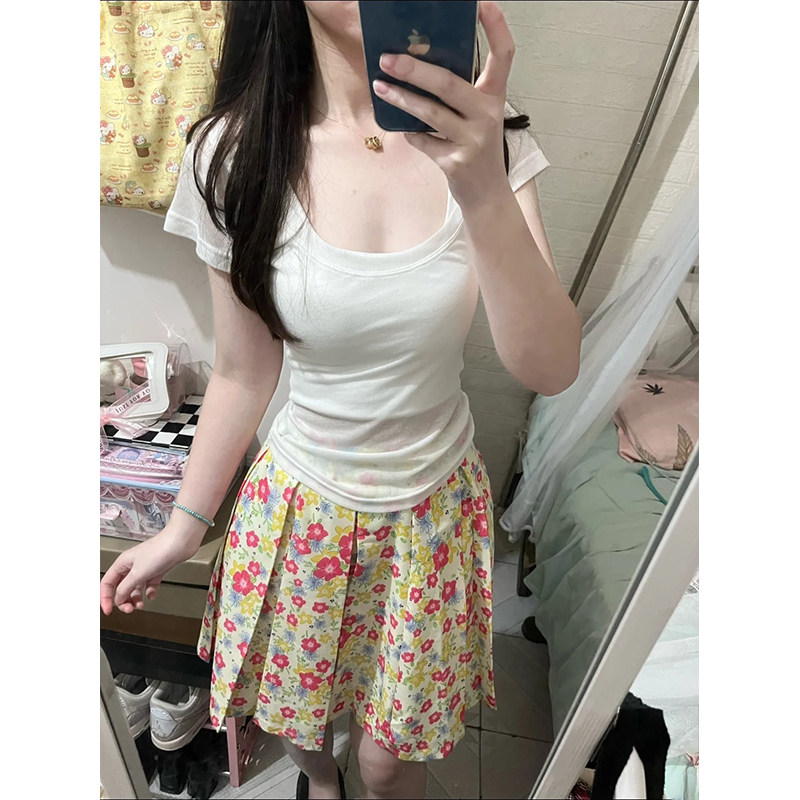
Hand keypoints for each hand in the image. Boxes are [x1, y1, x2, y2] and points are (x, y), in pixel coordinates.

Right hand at [100, 526, 198, 614]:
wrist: (181, 542)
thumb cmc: (159, 551)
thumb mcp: (138, 573)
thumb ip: (125, 588)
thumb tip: (118, 599)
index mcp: (122, 564)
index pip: (107, 583)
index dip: (105, 598)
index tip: (109, 610)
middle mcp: (132, 566)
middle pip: (121, 587)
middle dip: (123, 600)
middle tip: (129, 609)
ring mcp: (145, 568)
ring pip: (135, 588)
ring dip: (136, 598)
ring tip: (140, 605)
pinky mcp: (158, 570)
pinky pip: (149, 585)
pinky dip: (150, 592)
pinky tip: (152, 594)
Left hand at [372, 0, 515, 206]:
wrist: (487, 196)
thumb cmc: (476, 148)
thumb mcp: (477, 116)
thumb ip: (458, 93)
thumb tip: (416, 63)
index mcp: (495, 97)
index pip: (504, 54)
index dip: (495, 26)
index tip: (481, 3)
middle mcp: (488, 115)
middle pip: (450, 83)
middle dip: (415, 69)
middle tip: (388, 57)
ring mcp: (473, 140)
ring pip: (431, 113)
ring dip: (401, 99)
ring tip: (380, 86)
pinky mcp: (456, 162)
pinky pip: (423, 142)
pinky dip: (409, 133)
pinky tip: (398, 127)